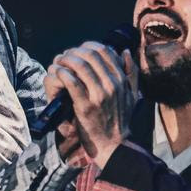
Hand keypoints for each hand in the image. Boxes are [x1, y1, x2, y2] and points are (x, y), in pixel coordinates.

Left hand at [44, 42, 136, 167]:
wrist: (114, 144)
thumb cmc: (120, 119)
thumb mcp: (132, 94)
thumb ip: (131, 72)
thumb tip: (125, 51)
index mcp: (121, 79)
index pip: (104, 51)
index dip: (87, 46)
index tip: (77, 51)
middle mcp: (112, 84)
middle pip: (90, 55)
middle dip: (74, 52)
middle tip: (64, 56)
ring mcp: (99, 94)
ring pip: (80, 65)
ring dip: (65, 60)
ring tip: (58, 63)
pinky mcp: (86, 105)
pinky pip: (72, 82)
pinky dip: (62, 73)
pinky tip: (58, 73)